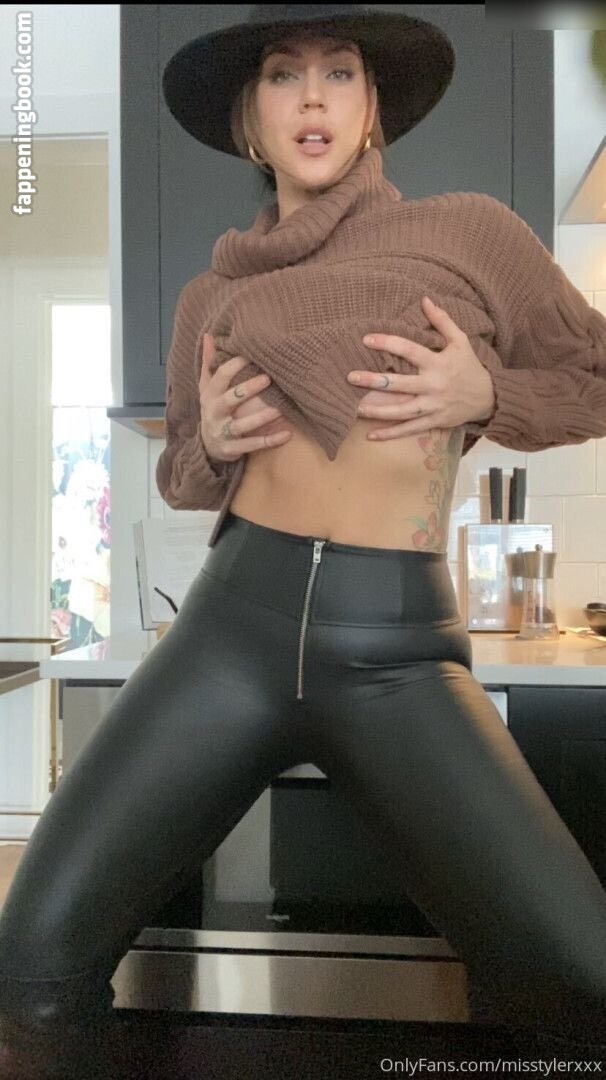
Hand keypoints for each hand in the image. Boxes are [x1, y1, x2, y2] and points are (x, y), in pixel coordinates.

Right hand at [199, 334, 291, 461]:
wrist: (206, 446)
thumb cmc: (213, 409)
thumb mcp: (206, 387)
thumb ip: (208, 363)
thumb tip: (208, 335)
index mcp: (209, 394)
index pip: (220, 376)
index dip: (235, 364)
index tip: (251, 354)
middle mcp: (214, 412)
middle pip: (230, 399)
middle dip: (248, 389)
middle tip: (268, 379)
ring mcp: (223, 432)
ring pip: (242, 425)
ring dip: (261, 418)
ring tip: (278, 410)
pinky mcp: (232, 449)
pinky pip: (252, 445)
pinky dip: (270, 441)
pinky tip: (287, 434)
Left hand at [347, 296, 496, 439]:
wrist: (488, 398)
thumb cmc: (470, 366)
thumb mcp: (460, 341)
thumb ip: (442, 320)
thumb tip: (424, 299)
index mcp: (438, 362)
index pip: (409, 350)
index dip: (388, 343)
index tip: (366, 339)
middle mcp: (434, 385)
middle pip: (401, 383)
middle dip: (375, 381)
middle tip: (351, 377)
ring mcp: (433, 406)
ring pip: (402, 410)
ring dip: (378, 411)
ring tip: (355, 409)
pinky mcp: (433, 422)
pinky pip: (409, 429)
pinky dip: (391, 434)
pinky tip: (371, 435)